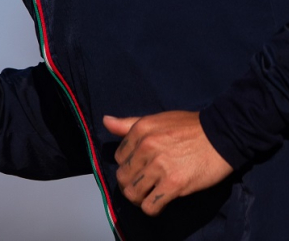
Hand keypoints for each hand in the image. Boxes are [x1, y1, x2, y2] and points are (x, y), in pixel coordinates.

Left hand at [104, 111, 232, 215]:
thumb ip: (128, 123)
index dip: (127, 164)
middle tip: (141, 185)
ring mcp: (159, 167)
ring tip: (148, 195)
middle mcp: (146, 147)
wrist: (220, 136)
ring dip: (138, 198)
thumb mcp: (155, 119)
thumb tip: (106, 121)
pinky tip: (158, 202)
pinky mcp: (174, 185)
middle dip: (130, 184)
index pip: (118, 157)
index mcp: (139, 130)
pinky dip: (151, 208)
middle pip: (123, 176)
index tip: (139, 167)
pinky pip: (150, 205)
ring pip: (133, 193)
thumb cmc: (189, 127)